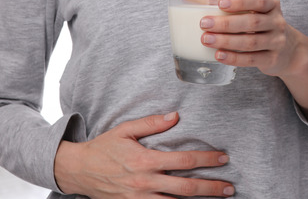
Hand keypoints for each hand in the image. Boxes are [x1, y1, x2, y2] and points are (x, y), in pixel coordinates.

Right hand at [54, 112, 234, 197]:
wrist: (77, 171)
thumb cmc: (103, 148)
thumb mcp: (124, 130)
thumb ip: (151, 124)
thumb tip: (175, 116)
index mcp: (145, 160)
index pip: (183, 160)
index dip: (206, 159)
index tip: (223, 158)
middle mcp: (145, 182)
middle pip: (186, 187)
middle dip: (211, 187)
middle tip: (230, 187)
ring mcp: (140, 198)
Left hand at [199, 0, 302, 76]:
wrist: (288, 51)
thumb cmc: (260, 25)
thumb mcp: (250, 11)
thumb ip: (223, 4)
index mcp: (271, 5)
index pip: (259, 0)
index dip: (240, 2)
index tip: (220, 3)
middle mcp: (277, 22)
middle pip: (251, 22)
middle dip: (226, 23)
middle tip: (204, 24)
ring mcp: (276, 42)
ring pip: (250, 42)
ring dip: (226, 41)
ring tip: (206, 39)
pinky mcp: (272, 59)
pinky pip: (251, 59)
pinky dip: (234, 58)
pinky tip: (219, 55)